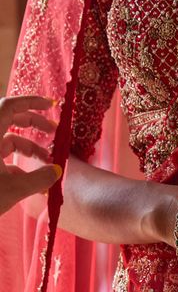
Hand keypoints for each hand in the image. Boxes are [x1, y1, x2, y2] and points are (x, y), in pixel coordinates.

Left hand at [0, 95, 60, 214]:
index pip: (9, 106)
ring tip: (47, 162)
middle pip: (10, 120)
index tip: (50, 105)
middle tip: (53, 132)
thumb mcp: (14, 189)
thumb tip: (57, 171)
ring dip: (29, 148)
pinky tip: (32, 179)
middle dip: (33, 123)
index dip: (30, 102)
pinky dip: (18, 163)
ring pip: (8, 140)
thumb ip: (39, 178)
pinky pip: (2, 156)